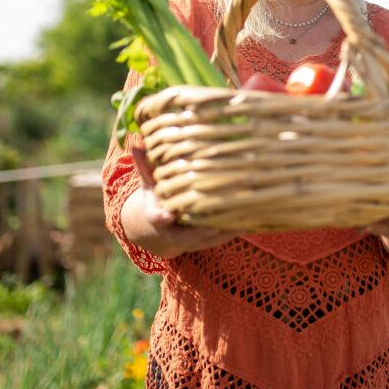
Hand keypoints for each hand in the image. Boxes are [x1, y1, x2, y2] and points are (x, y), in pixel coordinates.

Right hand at [120, 148, 243, 258]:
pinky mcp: (206, 243)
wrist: (162, 231)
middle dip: (203, 226)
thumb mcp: (149, 186)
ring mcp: (191, 242)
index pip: (157, 218)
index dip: (161, 217)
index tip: (166, 215)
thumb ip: (146, 168)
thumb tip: (137, 145)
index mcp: (157, 217)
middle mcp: (173, 233)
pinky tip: (251, 218)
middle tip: (220, 214)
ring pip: (209, 238)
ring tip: (242, 213)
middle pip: (188, 234)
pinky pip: (221, 239)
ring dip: (226, 228)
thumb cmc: (158, 201)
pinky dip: (234, 230)